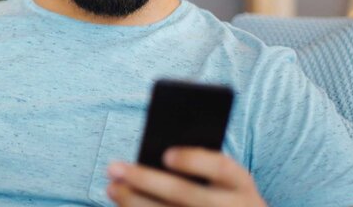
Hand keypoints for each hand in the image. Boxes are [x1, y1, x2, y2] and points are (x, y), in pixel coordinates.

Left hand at [106, 147, 266, 206]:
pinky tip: (123, 206)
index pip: (219, 167)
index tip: (165, 154)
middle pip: (184, 194)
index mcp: (241, 183)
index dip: (193, 160)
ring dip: (134, 202)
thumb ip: (201, 163)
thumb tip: (156, 151)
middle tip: (113, 167)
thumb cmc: (227, 192)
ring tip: (111, 187)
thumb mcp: (227, 178)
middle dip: (145, 180)